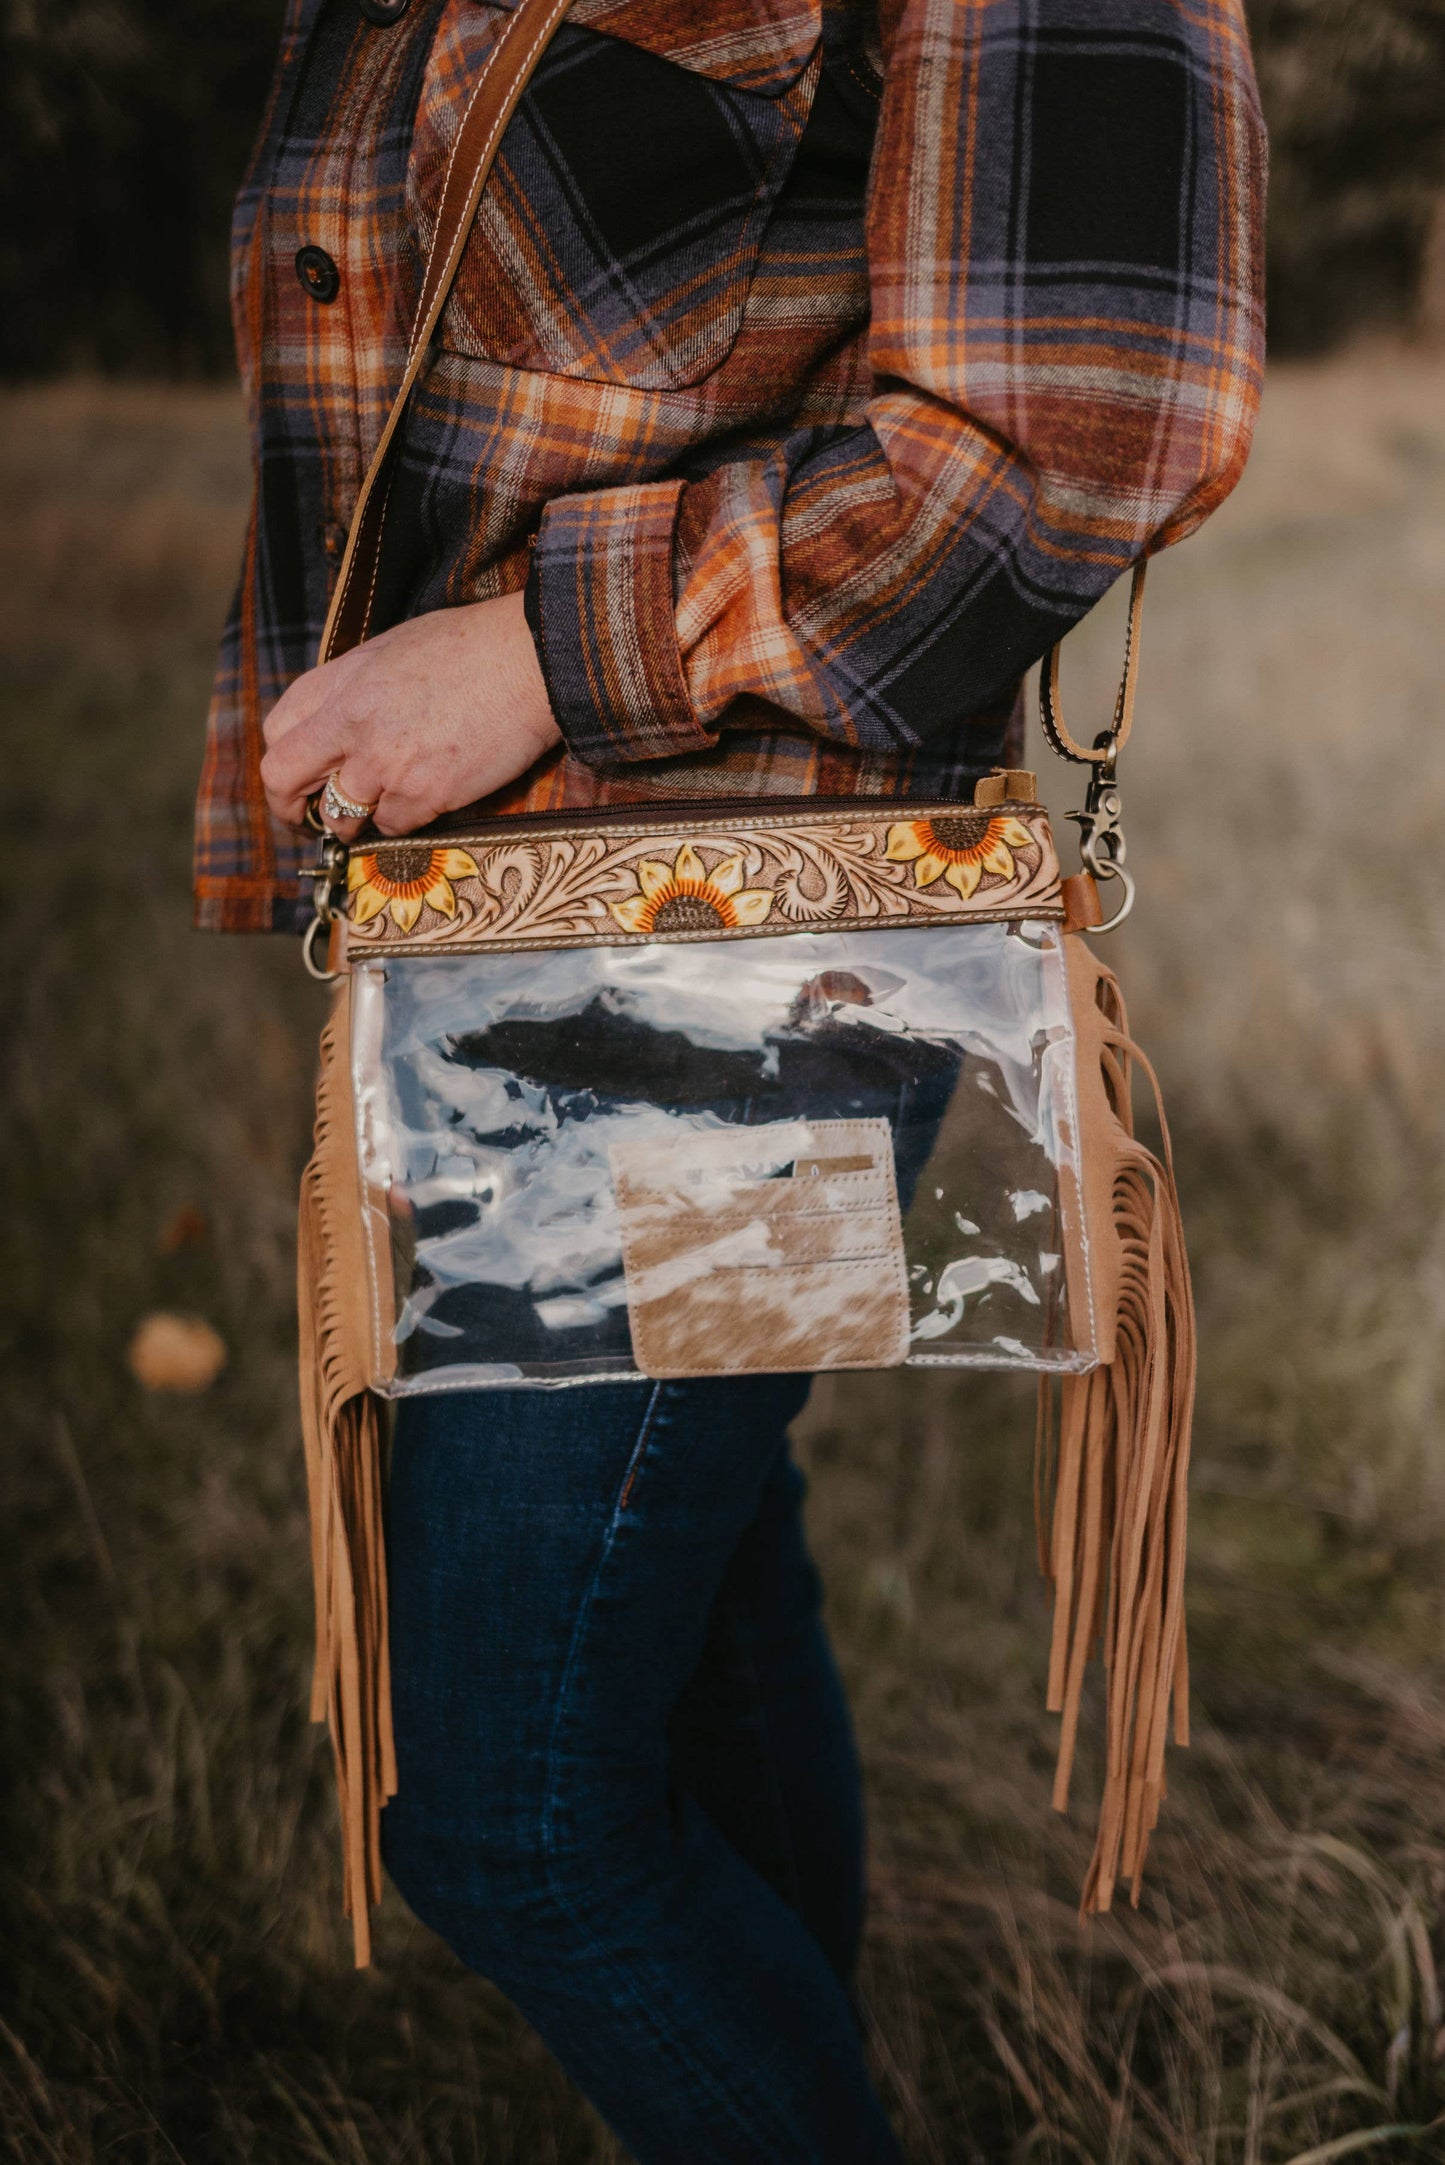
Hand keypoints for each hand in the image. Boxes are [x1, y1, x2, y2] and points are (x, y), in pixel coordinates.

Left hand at [260, 590, 560, 839]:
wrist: (528, 659)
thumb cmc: (470, 647)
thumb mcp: (390, 651)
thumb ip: (353, 690)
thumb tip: (336, 727)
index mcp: (340, 682)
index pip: (278, 733)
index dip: (285, 764)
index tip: (299, 780)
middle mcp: (350, 724)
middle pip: (284, 779)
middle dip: (291, 809)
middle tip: (310, 822)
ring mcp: (384, 762)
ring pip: (340, 816)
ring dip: (355, 821)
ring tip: (383, 807)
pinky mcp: (423, 793)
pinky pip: (393, 827)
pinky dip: (404, 822)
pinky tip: (427, 800)